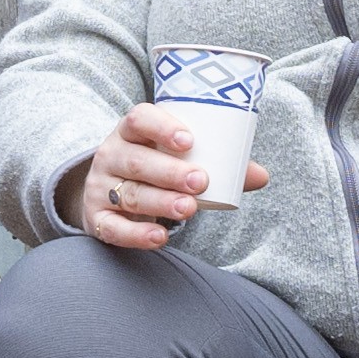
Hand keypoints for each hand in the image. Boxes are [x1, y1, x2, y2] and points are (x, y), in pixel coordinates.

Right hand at [66, 125, 222, 256]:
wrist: (111, 194)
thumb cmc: (155, 169)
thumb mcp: (178, 159)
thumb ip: (219, 165)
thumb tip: (261, 176)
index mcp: (131, 132)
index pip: (138, 120)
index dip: (161, 127)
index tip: (189, 141)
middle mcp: (111, 155)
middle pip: (136, 160)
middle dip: (169, 171)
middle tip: (200, 181)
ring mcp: (100, 187)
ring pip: (129, 194)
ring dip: (160, 202)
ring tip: (188, 208)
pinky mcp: (97, 218)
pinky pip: (114, 228)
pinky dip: (136, 234)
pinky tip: (159, 237)